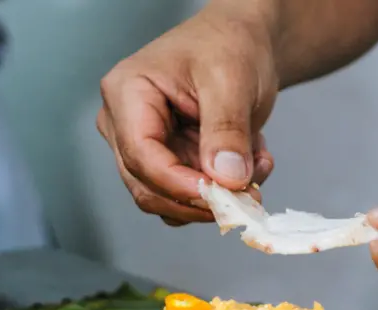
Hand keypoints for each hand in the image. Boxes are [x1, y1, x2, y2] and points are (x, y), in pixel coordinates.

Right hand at [96, 2, 277, 225]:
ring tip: (254, 167)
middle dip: (197, 198)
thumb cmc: (227, 44)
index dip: (177, 184)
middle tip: (245, 196)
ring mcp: (141, 147)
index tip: (218, 196)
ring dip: (213, 197)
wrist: (239, 41)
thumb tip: (226, 178)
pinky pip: (184, 197)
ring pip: (165, 199)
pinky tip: (246, 166)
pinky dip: (218, 193)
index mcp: (126, 93)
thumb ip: (227, 130)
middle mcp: (122, 124)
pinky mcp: (163, 163)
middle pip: (146, 185)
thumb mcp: (232, 79)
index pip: (140, 154)